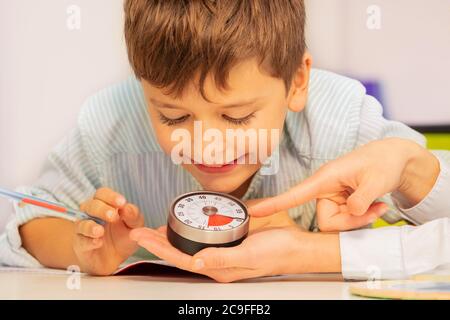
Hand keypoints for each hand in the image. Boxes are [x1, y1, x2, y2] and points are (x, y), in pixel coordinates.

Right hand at [74, 187, 144, 274]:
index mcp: (105, 205)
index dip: (110, 196)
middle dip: (102, 210)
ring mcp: (84, 230)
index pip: (102, 194)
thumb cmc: (123, 236)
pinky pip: (81, 241)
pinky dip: (89, 242)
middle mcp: (91, 214)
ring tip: (100, 231)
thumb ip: (133, 216)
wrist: (114, 259)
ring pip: (82, 223)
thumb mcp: (134, 226)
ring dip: (91, 226)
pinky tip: (98, 242)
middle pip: (91, 206)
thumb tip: (127, 207)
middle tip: (113, 216)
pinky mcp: (81, 245)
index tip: (122, 202)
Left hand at [129, 225, 340, 282]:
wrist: (297, 244)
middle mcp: (217, 258)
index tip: (142, 237)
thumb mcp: (250, 257)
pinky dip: (188, 224)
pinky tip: (180, 218)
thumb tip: (195, 262)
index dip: (160, 249)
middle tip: (137, 230)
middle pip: (180, 251)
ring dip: (169, 234)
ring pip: (189, 241)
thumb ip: (223, 259)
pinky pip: (204, 230)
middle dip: (157, 242)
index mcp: (219, 268)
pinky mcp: (229, 233)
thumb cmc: (277, 253)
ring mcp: (222, 246)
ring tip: (150, 226)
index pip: (182, 259)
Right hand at [249, 138, 439, 231]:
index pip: (295, 194)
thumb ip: (363, 199)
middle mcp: (324, 189)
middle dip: (350, 222)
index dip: (275, 204)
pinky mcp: (340, 203)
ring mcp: (331, 197)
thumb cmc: (383, 161)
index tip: (255, 211)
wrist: (393, 158)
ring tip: (378, 203)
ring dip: (360, 219)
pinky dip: (364, 217)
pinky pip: (345, 220)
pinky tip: (377, 204)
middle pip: (326, 221)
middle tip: (375, 209)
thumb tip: (353, 213)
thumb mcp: (377, 180)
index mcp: (325, 178)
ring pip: (337, 223)